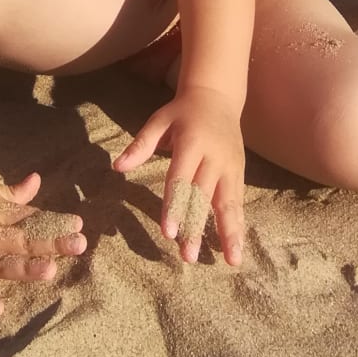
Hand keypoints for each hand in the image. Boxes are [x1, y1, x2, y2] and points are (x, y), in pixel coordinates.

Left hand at [114, 86, 244, 266]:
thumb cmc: (182, 112)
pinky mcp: (240, 172)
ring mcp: (231, 165)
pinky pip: (239, 202)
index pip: (181, 178)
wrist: (218, 96)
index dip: (174, 205)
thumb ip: (141, 144)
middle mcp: (214, 156)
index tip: (169, 232)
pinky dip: (239, 226)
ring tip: (231, 261)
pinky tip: (237, 247)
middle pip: (204, 196)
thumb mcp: (159, 120)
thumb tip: (117, 167)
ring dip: (229, 233)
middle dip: (197, 227)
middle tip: (189, 256)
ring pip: (229, 203)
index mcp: (192, 142)